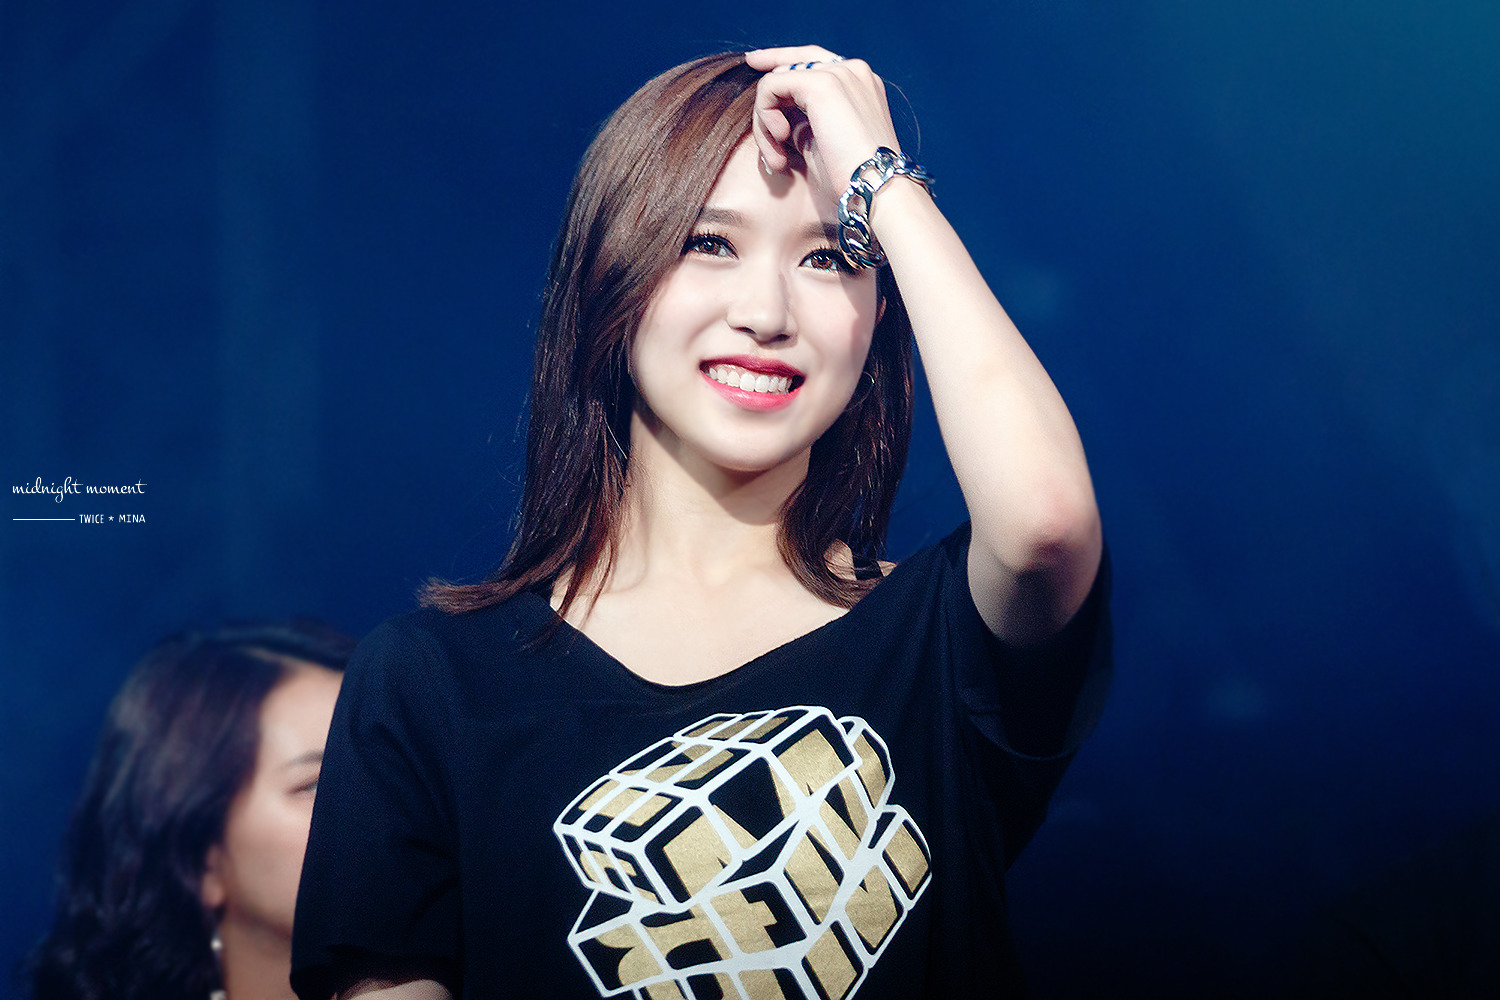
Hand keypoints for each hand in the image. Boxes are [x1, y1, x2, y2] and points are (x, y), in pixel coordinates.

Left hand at [743, 45, 900, 202]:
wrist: (875, 188)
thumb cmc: (852, 178)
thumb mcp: (823, 143)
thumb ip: (804, 120)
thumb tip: (775, 114)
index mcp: (859, 83)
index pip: (812, 59)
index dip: (780, 57)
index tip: (753, 62)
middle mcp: (852, 70)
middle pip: (790, 65)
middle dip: (768, 107)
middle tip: (772, 154)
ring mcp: (838, 73)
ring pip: (777, 79)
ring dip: (764, 121)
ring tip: (776, 158)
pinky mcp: (821, 84)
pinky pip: (771, 86)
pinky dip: (765, 116)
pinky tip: (779, 142)